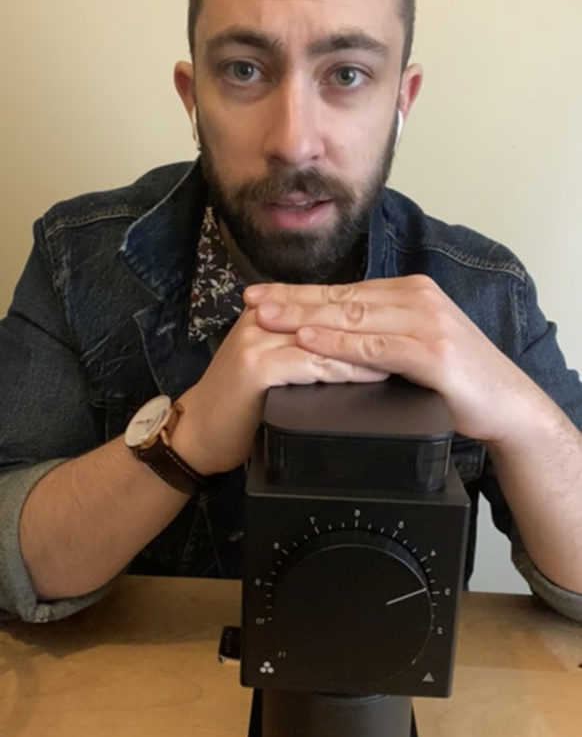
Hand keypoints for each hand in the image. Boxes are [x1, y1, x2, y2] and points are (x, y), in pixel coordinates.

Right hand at [176, 307, 387, 474]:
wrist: (198, 435)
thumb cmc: (239, 407)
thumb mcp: (274, 365)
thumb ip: (302, 347)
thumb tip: (352, 342)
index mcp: (267, 312)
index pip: (325, 301)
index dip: (366, 310)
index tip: (402, 319)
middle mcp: (261, 319)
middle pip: (329, 313)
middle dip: (374, 324)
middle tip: (414, 334)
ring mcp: (257, 341)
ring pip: (325, 337)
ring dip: (368, 347)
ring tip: (403, 356)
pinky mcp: (257, 367)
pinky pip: (312, 364)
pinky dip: (345, 370)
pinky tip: (373, 375)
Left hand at [245, 276, 544, 442]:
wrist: (507, 405)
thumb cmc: (459, 381)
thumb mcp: (416, 346)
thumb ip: (382, 334)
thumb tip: (337, 333)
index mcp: (410, 293)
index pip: (343, 289)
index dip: (299, 292)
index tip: (262, 293)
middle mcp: (416, 299)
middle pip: (341, 297)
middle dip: (291, 299)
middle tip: (251, 300)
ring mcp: (425, 322)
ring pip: (352, 316)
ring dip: (304, 316)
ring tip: (267, 317)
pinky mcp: (431, 351)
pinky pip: (373, 347)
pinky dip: (338, 343)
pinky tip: (310, 340)